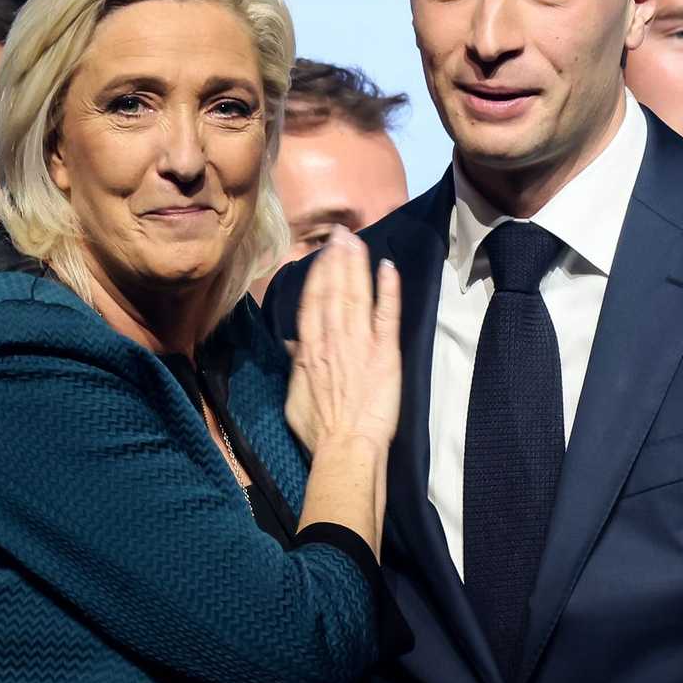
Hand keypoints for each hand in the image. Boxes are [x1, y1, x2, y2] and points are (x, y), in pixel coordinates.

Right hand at [285, 230, 400, 455]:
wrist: (347, 448)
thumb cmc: (319, 430)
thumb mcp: (295, 397)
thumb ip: (297, 367)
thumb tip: (296, 345)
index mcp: (310, 350)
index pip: (313, 302)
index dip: (318, 274)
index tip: (322, 253)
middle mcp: (332, 340)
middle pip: (334, 291)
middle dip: (337, 260)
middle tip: (341, 234)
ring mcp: (359, 345)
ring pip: (356, 296)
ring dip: (356, 266)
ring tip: (356, 241)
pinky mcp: (385, 354)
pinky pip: (386, 316)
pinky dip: (387, 290)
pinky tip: (388, 268)